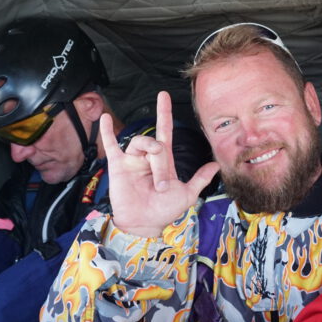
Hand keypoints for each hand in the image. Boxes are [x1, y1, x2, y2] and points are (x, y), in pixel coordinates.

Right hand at [104, 91, 218, 237]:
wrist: (144, 225)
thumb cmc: (163, 211)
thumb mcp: (187, 194)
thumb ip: (200, 178)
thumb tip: (217, 165)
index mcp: (163, 160)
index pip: (164, 130)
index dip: (164, 113)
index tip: (164, 96)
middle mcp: (147, 157)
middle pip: (154, 142)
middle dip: (160, 159)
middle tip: (162, 183)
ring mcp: (132, 160)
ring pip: (139, 143)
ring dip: (148, 158)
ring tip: (152, 180)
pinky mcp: (118, 166)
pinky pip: (111, 145)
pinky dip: (107, 132)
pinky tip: (105, 119)